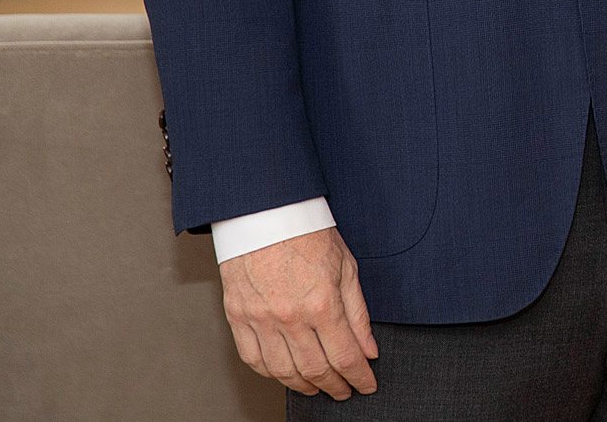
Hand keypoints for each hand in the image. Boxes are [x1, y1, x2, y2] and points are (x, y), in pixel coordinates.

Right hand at [218, 226, 378, 398]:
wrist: (265, 214)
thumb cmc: (307, 234)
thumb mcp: (347, 267)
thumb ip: (358, 313)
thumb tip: (368, 348)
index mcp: (321, 303)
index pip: (345, 356)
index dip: (359, 376)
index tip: (367, 384)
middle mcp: (289, 317)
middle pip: (315, 369)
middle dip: (335, 386)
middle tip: (345, 391)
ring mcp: (260, 320)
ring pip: (283, 371)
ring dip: (304, 385)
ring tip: (318, 387)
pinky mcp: (238, 318)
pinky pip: (254, 359)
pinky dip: (272, 373)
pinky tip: (286, 374)